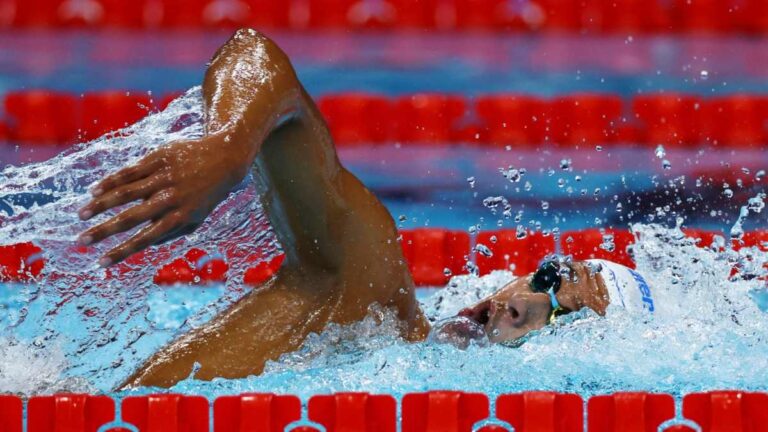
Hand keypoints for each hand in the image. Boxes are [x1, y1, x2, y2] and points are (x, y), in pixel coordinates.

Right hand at [78, 135, 248, 266]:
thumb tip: (145, 245)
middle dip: (103, 231)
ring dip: (100, 205)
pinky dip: (110, 181)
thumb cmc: (207, 193)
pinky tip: (93, 190)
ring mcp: (164, 177)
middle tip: (81, 240)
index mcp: (179, 217)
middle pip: (131, 218)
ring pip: (126, 192)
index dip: (122, 252)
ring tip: (82, 214)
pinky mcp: (159, 159)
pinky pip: (130, 171)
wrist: (226, 158)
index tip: (101, 263)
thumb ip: (172, 232)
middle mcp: (170, 199)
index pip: (145, 239)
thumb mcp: (197, 218)